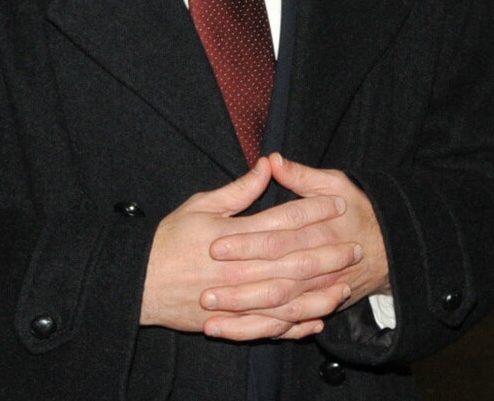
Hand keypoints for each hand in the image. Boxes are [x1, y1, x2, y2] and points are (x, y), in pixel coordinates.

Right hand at [139, 156, 356, 340]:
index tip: (339, 205)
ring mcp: (234, 299)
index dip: (314, 211)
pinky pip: (266, 328)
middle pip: (292, 261)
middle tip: (356, 247)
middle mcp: (238, 269)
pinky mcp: (228, 322)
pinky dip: (292, 327)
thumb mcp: (200, 206)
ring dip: (318, 294)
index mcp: (233, 236)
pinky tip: (315, 322)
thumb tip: (267, 166)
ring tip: (344, 286)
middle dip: (327, 254)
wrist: (137, 284)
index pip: (283, 220)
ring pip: (285, 299)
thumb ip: (238, 190)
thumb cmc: (168, 241)